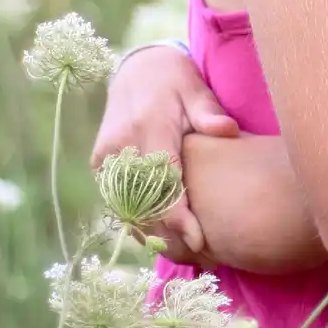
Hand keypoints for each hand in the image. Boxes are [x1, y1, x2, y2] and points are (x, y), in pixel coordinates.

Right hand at [91, 45, 238, 255]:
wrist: (137, 70)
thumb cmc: (176, 82)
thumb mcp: (196, 89)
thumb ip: (209, 112)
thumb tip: (228, 131)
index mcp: (148, 127)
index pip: (162, 181)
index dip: (178, 215)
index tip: (197, 239)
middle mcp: (121, 145)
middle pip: (143, 202)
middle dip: (168, 234)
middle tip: (199, 257)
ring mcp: (106, 156)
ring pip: (127, 207)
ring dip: (152, 233)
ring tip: (184, 255)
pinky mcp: (99, 163)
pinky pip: (118, 201)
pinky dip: (138, 220)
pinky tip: (161, 239)